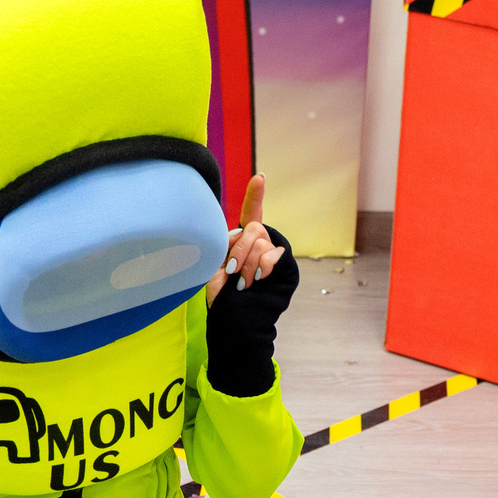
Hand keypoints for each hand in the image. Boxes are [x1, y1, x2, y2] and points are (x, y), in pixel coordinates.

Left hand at [207, 175, 277, 303]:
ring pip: (262, 242)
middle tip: (231, 270)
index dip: (255, 196)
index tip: (260, 177)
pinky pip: (273, 254)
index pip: (250, 213)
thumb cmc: (221, 297)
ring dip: (248, 263)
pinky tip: (256, 279)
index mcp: (241, 242)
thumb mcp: (214, 266)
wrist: (234, 320)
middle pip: (254, 227)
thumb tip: (242, 231)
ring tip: (242, 282)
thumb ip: (226, 244)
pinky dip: (262, 266)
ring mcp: (272, 256)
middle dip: (239, 248)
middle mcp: (259, 245)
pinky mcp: (283, 268)